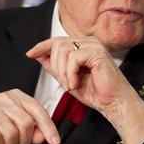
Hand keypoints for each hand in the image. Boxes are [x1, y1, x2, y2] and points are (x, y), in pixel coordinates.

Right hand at [0, 88, 58, 143]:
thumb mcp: (15, 126)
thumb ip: (32, 130)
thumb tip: (43, 137)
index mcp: (16, 96)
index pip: (38, 110)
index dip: (49, 128)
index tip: (55, 142)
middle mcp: (4, 98)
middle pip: (26, 124)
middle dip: (25, 141)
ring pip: (12, 133)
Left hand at [25, 36, 143, 143]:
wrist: (113, 103)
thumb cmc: (95, 93)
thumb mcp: (68, 79)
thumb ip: (55, 67)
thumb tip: (38, 55)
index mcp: (84, 46)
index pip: (58, 41)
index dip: (42, 46)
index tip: (29, 54)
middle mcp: (89, 42)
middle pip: (57, 44)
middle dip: (54, 66)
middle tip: (62, 84)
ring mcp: (94, 45)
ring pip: (63, 50)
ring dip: (62, 72)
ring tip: (69, 86)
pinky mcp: (97, 52)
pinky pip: (73, 58)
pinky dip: (70, 74)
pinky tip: (75, 84)